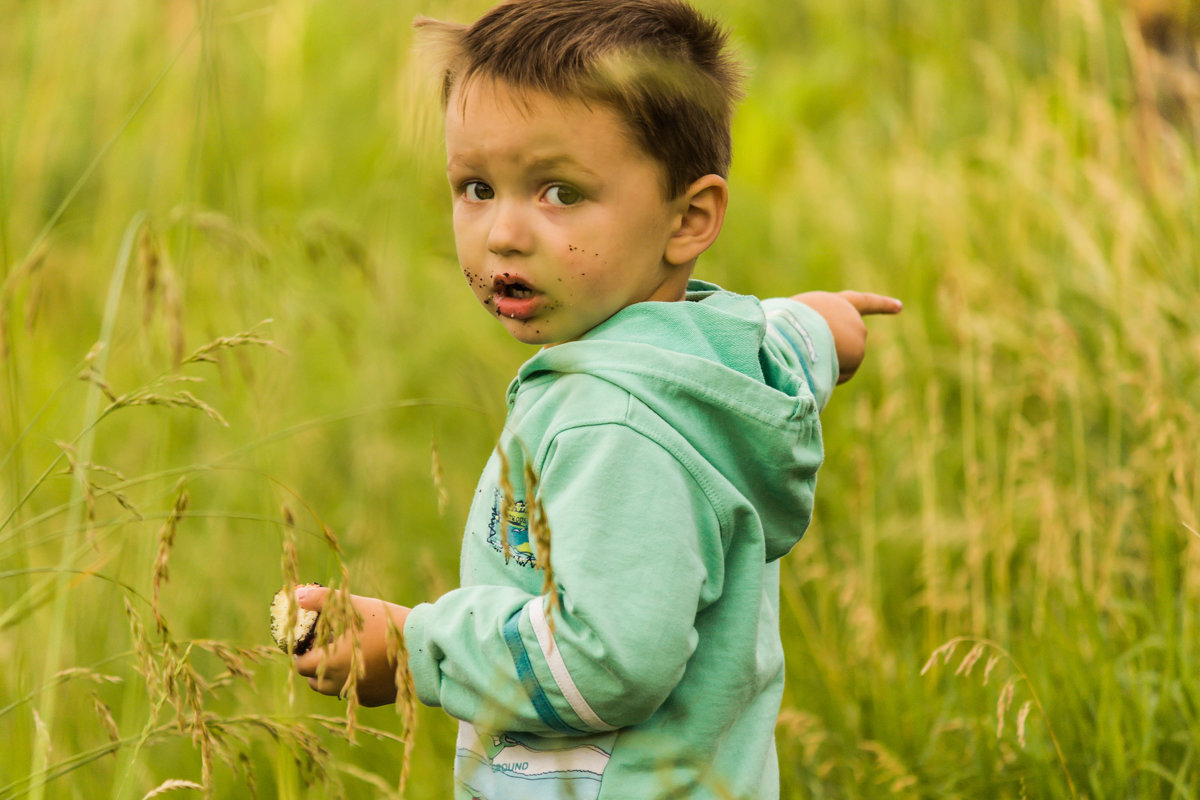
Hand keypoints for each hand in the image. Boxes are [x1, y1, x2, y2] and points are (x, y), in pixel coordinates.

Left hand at [292, 585, 411, 706]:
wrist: (423, 649)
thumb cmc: (386, 625)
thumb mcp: (354, 607)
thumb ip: (322, 600)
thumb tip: (296, 595)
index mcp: (329, 664)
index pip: (300, 665)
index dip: (301, 652)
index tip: (309, 640)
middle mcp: (339, 684)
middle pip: (314, 680)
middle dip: (314, 664)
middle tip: (326, 645)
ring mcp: (357, 694)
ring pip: (333, 689)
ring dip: (331, 674)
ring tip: (345, 653)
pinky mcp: (374, 699)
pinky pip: (353, 693)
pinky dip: (352, 681)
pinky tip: (366, 663)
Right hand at [791, 290, 901, 383]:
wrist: (797, 328)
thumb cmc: (786, 323)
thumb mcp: (794, 322)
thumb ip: (807, 333)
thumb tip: (812, 359)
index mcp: (836, 302)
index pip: (863, 302)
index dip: (881, 305)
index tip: (900, 307)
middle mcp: (852, 316)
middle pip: (845, 342)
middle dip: (835, 354)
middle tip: (810, 355)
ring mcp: (858, 333)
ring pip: (843, 359)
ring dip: (826, 363)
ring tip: (807, 353)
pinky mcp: (859, 351)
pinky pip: (843, 372)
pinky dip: (831, 374)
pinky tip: (818, 366)